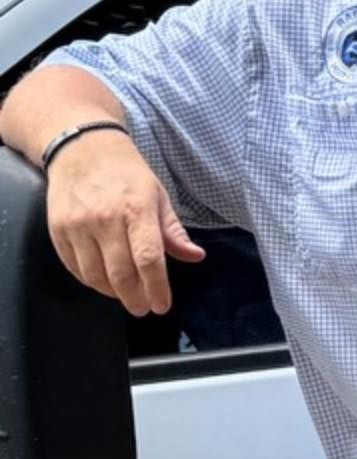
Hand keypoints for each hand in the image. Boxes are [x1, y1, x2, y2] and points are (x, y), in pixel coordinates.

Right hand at [47, 136, 204, 316]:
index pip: (148, 259)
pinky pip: (75, 268)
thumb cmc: (126, 175)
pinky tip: (104, 282)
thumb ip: (173, 231)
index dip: (156, 288)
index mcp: (135, 209)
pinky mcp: (58, 230)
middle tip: (143, 308)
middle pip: (121, 274)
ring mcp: (78, 225)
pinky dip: (91, 281)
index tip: (161, 305)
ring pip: (95, 276)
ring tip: (125, 295)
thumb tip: (195, 256)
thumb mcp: (157, 196)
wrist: (82, 150)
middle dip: (135, 299)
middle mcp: (104, 218)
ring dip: (113, 293)